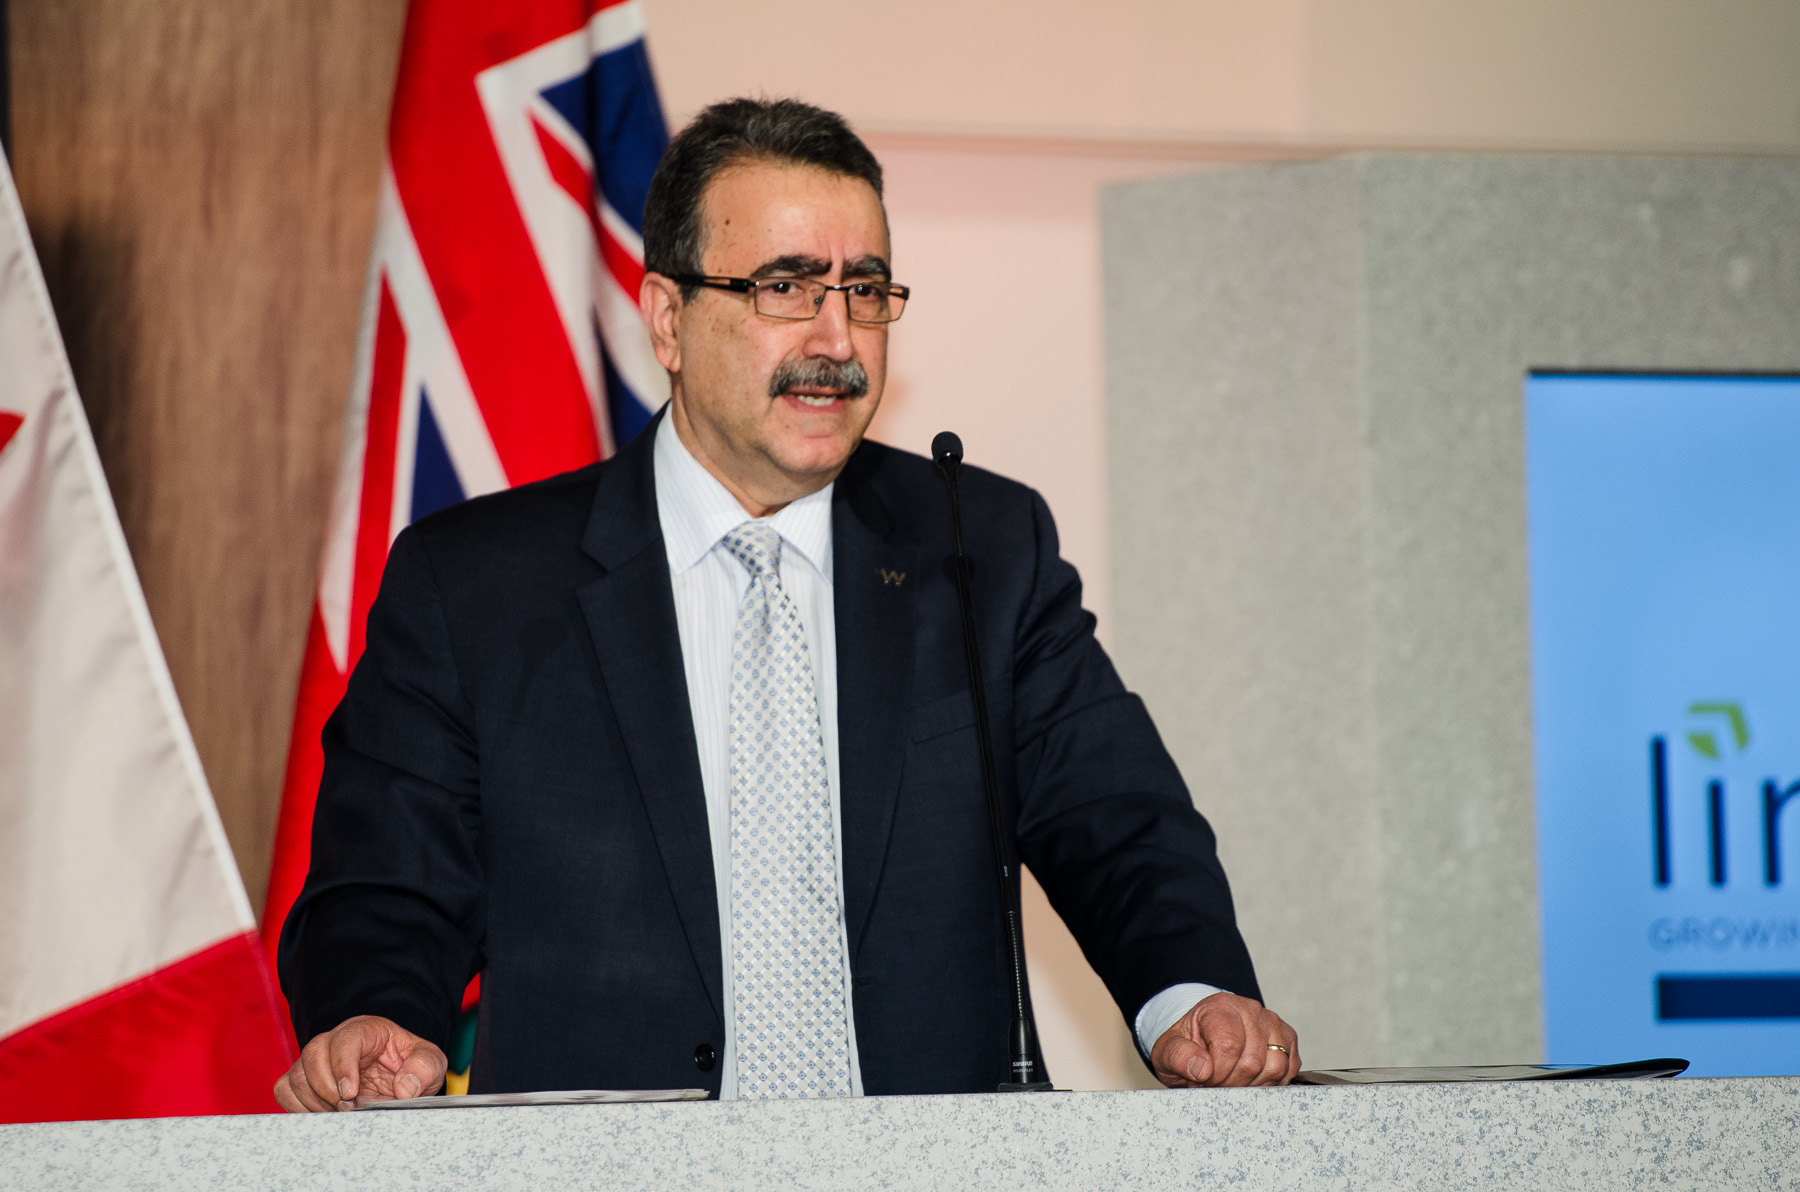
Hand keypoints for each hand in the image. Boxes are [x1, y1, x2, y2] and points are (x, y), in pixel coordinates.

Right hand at [273, 1015, 447, 1111]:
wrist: (397, 1076)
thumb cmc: (411, 1063)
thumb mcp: (430, 1061)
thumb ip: (424, 1068)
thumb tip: (405, 1088)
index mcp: (367, 1030)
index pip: (346, 1039)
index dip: (344, 1066)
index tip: (350, 1093)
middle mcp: (335, 1040)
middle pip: (313, 1055)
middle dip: (328, 1088)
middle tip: (349, 1108)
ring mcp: (316, 1060)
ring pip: (296, 1075)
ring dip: (314, 1101)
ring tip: (340, 1113)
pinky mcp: (303, 1079)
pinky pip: (285, 1090)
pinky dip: (298, 1107)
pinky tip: (323, 1115)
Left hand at [1150, 992, 1299, 1087]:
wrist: (1201, 1039)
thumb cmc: (1187, 1044)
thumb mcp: (1168, 1050)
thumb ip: (1178, 1056)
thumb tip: (1202, 1068)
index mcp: (1220, 1007)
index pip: (1229, 1046)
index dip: (1216, 1074)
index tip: (1203, 1079)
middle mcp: (1251, 1010)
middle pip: (1253, 1061)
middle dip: (1231, 1083)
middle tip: (1215, 1083)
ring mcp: (1272, 1024)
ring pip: (1275, 1067)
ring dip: (1252, 1086)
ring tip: (1232, 1081)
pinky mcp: (1287, 1040)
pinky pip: (1289, 1070)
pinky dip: (1270, 1083)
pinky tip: (1249, 1080)